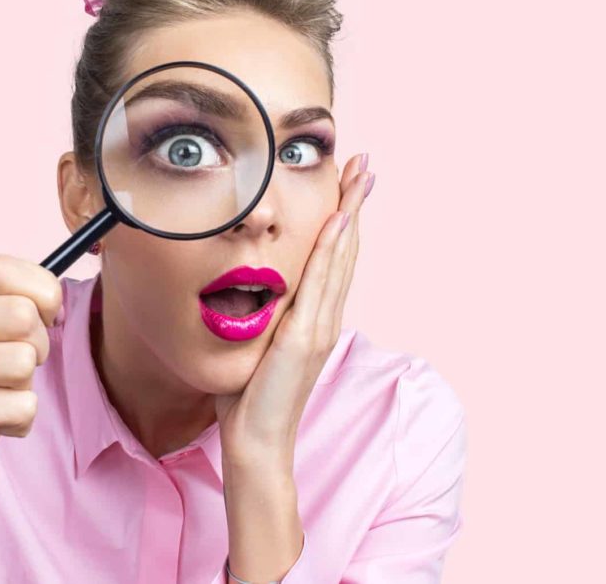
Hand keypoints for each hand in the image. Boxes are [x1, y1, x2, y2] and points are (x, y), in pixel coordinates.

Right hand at [0, 255, 62, 519]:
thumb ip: (12, 312)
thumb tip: (55, 295)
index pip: (0, 269)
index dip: (40, 291)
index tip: (44, 319)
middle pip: (21, 313)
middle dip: (37, 348)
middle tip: (13, 374)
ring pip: (23, 361)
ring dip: (23, 390)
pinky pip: (21, 406)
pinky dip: (17, 424)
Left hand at [215, 154, 374, 463]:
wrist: (256, 442)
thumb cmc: (248, 400)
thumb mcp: (254, 345)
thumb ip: (258, 317)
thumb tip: (240, 292)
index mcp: (314, 318)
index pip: (333, 258)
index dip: (344, 219)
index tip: (348, 183)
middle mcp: (325, 317)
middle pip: (346, 248)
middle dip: (355, 203)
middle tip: (365, 163)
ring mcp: (319, 326)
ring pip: (340, 257)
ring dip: (351, 213)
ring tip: (361, 175)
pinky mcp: (305, 336)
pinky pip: (320, 283)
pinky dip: (332, 249)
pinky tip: (338, 219)